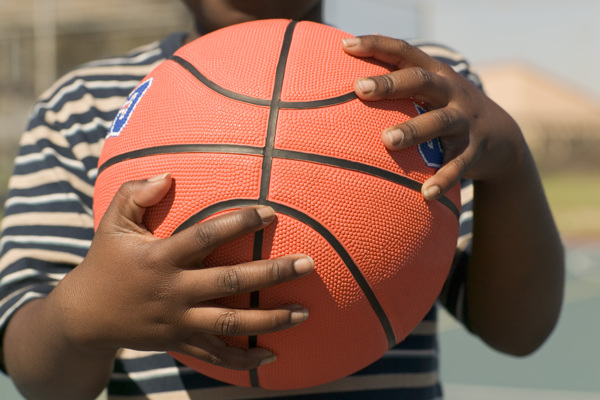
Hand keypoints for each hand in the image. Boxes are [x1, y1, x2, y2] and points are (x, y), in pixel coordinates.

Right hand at [52, 173, 312, 369]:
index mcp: (160, 257)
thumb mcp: (113, 224)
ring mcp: (178, 320)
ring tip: (304, 311)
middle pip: (230, 281)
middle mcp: (173, 290)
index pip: (206, 235)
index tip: (270, 213)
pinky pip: (215, 354)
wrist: (83, 318)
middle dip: (272, 273)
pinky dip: (243, 359)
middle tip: (307, 264)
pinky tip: (272, 355)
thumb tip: (167, 175)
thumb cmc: (104, 263)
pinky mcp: (179, 342)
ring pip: (231, 322)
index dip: (239, 223)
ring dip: (270, 318)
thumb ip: (135, 194)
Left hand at [342, 35, 525, 199]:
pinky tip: (425, 192)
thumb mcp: (431, 89)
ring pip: (439, 122)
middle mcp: (451, 92)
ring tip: (387, 140)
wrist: (502, 136)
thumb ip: (400, 81)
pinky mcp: (474, 150)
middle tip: (361, 89)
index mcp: (435, 73)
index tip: (346, 45)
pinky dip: (443, 178)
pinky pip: (458, 165)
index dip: (376, 45)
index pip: (404, 52)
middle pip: (421, 81)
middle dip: (391, 84)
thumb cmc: (448, 109)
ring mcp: (464, 121)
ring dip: (413, 130)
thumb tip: (348, 74)